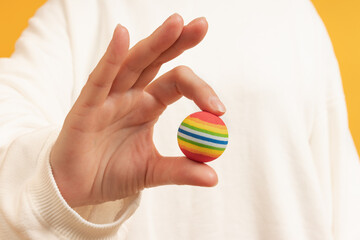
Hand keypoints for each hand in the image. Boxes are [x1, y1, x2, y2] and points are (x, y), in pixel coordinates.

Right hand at [50, 14, 225, 206]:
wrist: (75, 189)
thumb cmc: (110, 174)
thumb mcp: (152, 172)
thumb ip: (180, 171)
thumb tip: (214, 177)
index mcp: (148, 106)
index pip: (177, 84)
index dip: (200, 89)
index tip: (220, 109)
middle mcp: (130, 95)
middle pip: (157, 61)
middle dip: (178, 42)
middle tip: (202, 25)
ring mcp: (108, 97)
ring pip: (132, 63)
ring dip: (154, 42)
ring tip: (177, 23)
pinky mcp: (86, 107)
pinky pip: (100, 80)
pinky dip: (111, 58)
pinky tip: (123, 36)